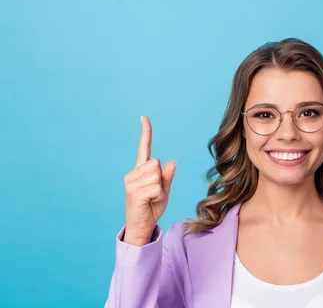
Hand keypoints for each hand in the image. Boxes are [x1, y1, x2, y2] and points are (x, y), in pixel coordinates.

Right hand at [123, 115, 175, 245]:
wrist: (141, 226)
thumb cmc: (152, 207)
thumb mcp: (164, 190)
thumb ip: (167, 176)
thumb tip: (172, 161)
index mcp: (141, 171)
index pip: (144, 148)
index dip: (145, 132)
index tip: (144, 117)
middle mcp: (133, 173)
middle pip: (157, 164)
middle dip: (161, 179)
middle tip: (154, 193)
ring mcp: (131, 182)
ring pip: (157, 175)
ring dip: (160, 189)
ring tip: (151, 198)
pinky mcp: (133, 192)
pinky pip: (156, 187)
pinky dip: (158, 196)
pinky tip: (149, 202)